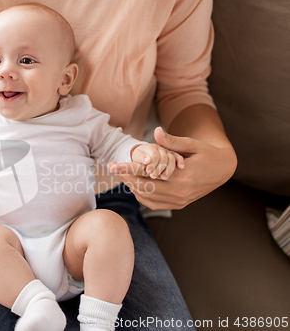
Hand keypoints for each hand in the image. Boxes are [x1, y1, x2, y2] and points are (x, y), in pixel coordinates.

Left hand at [108, 127, 236, 209]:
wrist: (223, 169)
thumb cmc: (206, 152)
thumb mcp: (192, 144)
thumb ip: (172, 141)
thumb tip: (156, 131)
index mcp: (182, 176)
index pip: (147, 174)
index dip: (128, 169)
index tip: (112, 165)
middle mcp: (179, 192)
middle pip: (144, 187)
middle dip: (126, 177)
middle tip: (112, 168)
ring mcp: (179, 201)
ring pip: (147, 197)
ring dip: (133, 187)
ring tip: (123, 175)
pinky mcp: (179, 205)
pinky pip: (155, 204)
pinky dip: (143, 196)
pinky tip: (136, 186)